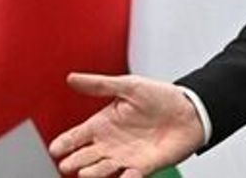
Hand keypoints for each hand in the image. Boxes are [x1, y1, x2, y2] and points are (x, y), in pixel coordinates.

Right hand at [48, 73, 204, 176]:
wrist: (192, 110)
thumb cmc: (162, 97)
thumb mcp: (130, 86)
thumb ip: (100, 85)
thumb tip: (72, 77)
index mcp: (102, 125)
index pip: (73, 138)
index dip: (62, 144)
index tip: (54, 148)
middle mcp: (109, 144)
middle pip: (81, 158)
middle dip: (73, 162)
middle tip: (68, 163)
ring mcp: (123, 157)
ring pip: (99, 171)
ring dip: (93, 173)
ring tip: (86, 172)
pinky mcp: (142, 167)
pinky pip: (129, 177)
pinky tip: (124, 174)